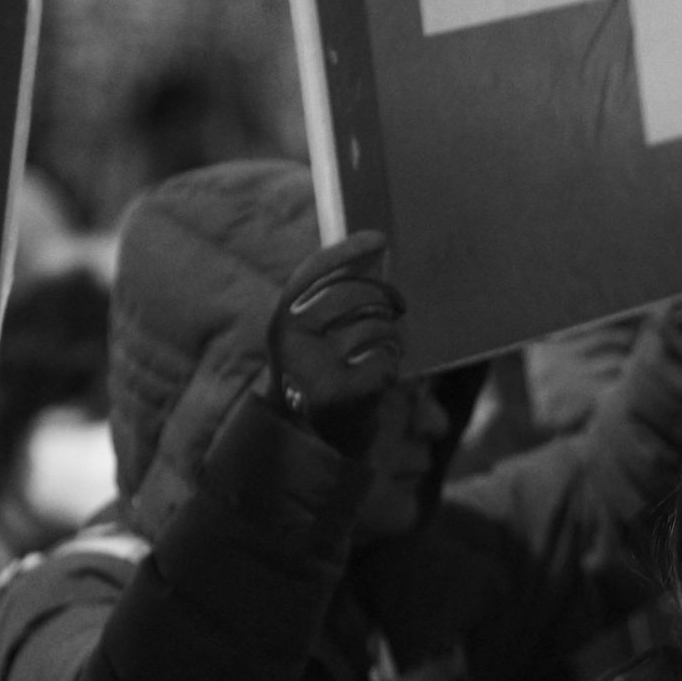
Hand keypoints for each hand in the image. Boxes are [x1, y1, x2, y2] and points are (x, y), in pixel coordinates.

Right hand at [266, 231, 403, 453]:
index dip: (347, 250)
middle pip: (354, 294)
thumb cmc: (321, 378)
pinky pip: (385, 359)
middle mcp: (292, 340)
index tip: (378, 238)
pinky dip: (391, 365)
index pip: (314, 271)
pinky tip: (382, 375)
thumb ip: (334, 301)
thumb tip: (374, 254)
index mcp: (283, 321)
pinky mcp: (341, 394)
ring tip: (386, 350)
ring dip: (393, 337)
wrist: (309, 442)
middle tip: (398, 308)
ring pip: (377, 327)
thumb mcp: (314, 339)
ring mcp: (314, 367)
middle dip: (385, 297)